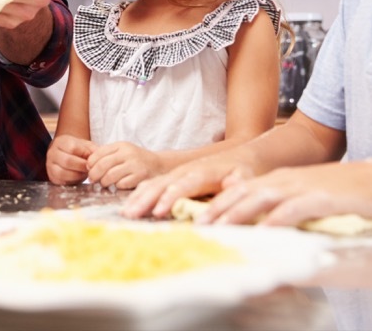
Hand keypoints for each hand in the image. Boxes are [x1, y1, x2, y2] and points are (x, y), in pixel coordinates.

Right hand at [46, 134, 93, 184]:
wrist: (66, 154)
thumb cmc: (77, 150)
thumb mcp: (85, 145)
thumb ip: (93, 149)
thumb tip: (99, 156)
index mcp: (61, 142)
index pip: (72, 148)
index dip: (84, 154)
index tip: (91, 157)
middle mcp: (52, 153)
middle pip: (68, 161)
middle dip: (82, 166)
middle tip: (90, 168)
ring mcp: (50, 165)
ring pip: (63, 173)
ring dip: (77, 175)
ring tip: (85, 173)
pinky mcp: (52, 177)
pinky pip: (62, 181)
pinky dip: (72, 181)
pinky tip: (78, 177)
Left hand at [87, 141, 165, 189]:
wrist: (160, 165)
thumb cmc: (137, 160)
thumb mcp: (123, 151)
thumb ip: (107, 155)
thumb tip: (88, 165)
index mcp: (121, 145)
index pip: (98, 153)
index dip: (90, 163)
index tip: (89, 169)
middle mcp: (128, 153)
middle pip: (102, 165)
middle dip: (94, 174)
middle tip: (92, 180)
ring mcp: (135, 164)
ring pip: (110, 176)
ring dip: (104, 182)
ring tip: (104, 183)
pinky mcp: (140, 176)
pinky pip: (121, 184)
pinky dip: (117, 186)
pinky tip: (119, 185)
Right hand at [121, 152, 251, 218]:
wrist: (244, 156)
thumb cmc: (245, 170)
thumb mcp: (246, 178)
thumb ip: (235, 188)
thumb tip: (224, 200)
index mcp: (202, 172)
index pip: (182, 186)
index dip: (169, 199)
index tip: (157, 212)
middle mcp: (186, 171)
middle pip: (161, 184)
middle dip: (145, 199)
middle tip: (130, 215)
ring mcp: (178, 173)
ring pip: (154, 184)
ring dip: (139, 198)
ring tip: (125, 213)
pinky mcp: (175, 178)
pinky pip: (154, 185)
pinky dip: (141, 195)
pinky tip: (132, 207)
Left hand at [197, 161, 371, 226]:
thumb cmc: (343, 192)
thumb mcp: (305, 195)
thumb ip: (283, 206)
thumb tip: (262, 224)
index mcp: (279, 179)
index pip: (239, 190)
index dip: (217, 203)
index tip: (196, 218)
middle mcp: (285, 180)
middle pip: (242, 192)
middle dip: (217, 209)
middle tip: (196, 225)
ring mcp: (301, 187)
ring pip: (261, 198)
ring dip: (237, 213)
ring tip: (218, 228)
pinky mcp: (320, 197)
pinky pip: (293, 208)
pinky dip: (276, 219)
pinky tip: (263, 230)